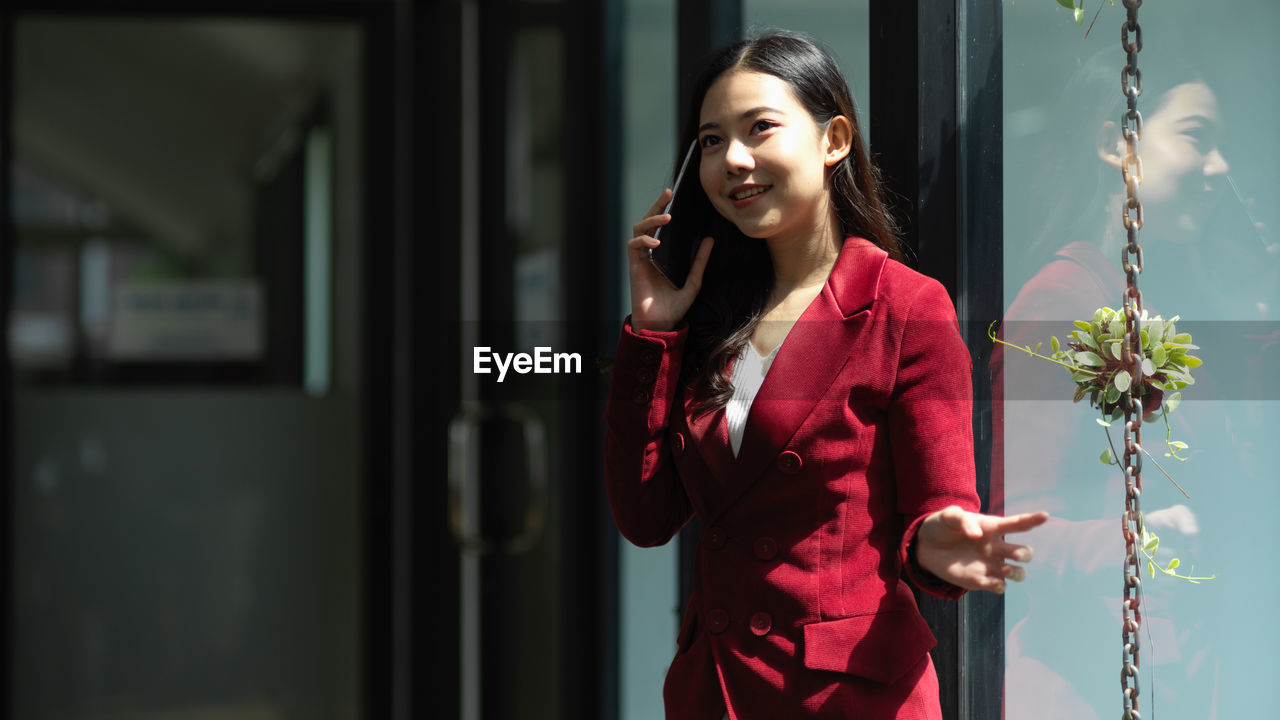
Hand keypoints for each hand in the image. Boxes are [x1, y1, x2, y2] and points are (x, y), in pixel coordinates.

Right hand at [627, 189, 713, 331]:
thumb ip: (699, 262)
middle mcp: (649, 253)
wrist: (661, 325)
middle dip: (656, 205)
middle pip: (648, 221)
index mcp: (661, 254)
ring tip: (667, 216)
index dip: (664, 209)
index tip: (674, 195)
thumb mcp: (693, 282)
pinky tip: (656, 241)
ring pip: (639, 229)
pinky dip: (644, 240)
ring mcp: (640, 258)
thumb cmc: (674, 307)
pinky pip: (634, 246)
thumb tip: (709, 240)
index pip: (660, 226)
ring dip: (651, 219)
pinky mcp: (634, 266)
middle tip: (668, 193)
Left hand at [915, 506, 1049, 593]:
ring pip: (1017, 573)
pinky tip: (994, 583)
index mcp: (992, 528)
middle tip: (1015, 555)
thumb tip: (976, 534)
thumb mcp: (948, 516)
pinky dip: (1000, 586)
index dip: (1033, 519)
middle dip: (1024, 554)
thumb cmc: (942, 526)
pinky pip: (998, 587)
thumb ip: (961, 519)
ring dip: (1018, 574)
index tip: (1045, 515)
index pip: (1017, 524)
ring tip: (1007, 570)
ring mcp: (990, 565)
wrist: (927, 546)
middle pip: (1024, 553)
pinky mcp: (980, 580)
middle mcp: (997, 548)